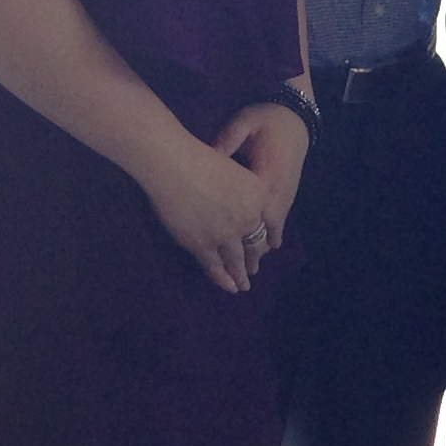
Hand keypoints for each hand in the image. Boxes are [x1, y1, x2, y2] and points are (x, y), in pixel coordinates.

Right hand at [144, 121, 287, 294]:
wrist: (175, 165)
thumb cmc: (201, 158)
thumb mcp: (237, 170)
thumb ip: (245, 191)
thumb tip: (243, 205)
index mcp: (259, 197)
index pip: (270, 224)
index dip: (269, 238)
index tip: (270, 247)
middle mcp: (248, 219)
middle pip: (254, 245)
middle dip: (254, 260)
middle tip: (254, 271)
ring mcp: (226, 234)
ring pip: (236, 260)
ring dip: (240, 275)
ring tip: (243, 286)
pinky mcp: (202, 244)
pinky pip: (214, 266)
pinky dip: (222, 278)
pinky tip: (229, 286)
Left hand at [213, 100, 314, 276]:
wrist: (295, 115)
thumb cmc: (266, 119)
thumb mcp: (243, 124)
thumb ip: (227, 142)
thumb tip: (208, 161)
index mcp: (266, 177)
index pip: (253, 213)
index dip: (243, 236)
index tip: (232, 254)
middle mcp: (278, 190)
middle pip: (266, 227)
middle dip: (256, 251)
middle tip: (247, 274)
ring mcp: (286, 191)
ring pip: (275, 226)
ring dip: (264, 245)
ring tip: (255, 266)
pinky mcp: (288, 190)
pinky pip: (281, 217)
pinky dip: (274, 233)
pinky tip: (270, 245)